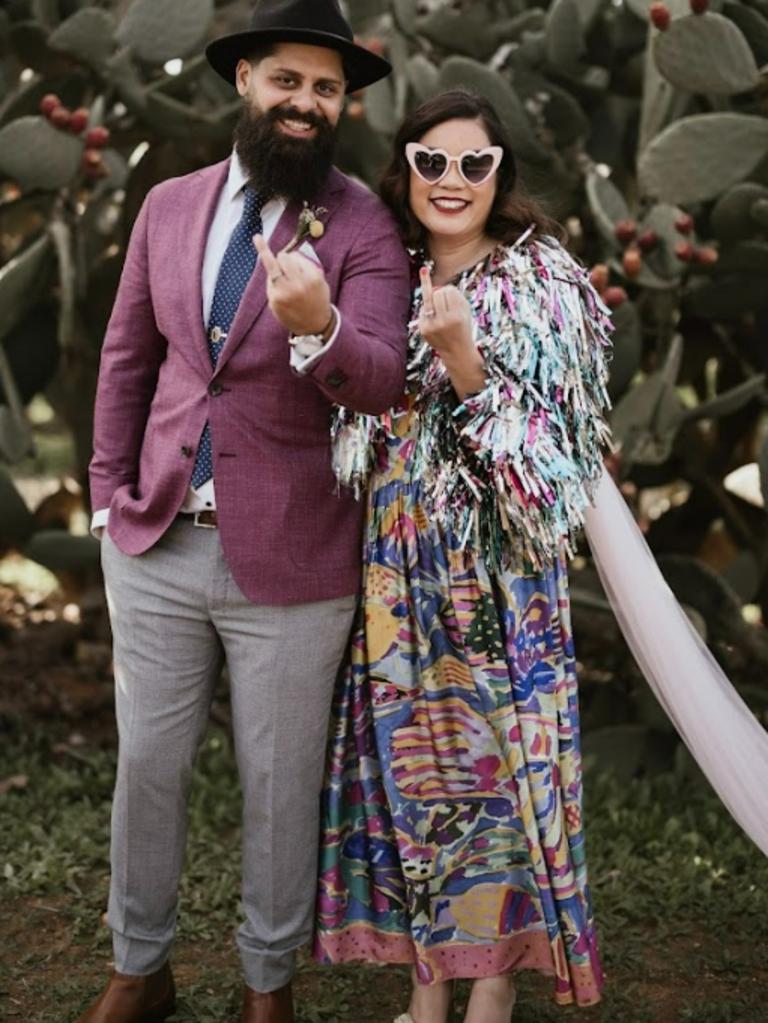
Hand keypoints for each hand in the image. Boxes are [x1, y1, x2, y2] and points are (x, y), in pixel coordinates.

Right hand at [254, 235, 332, 335]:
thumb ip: (271, 284)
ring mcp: (305, 282)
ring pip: (293, 256)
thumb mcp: (275, 304)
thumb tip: (272, 261)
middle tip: (286, 271)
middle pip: (282, 257)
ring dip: (291, 260)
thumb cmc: (292, 313)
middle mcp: (291, 287)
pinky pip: (305, 261)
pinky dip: (302, 264)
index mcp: (278, 295)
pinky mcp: (317, 278)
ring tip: (295, 273)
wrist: (315, 325)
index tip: (257, 237)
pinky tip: (305, 276)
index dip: (263, 249)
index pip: (270, 266)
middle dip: (281, 260)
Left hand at [419, 266, 484, 398]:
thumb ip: (452, 293)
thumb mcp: (465, 309)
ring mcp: (432, 326)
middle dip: (441, 294)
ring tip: (439, 308)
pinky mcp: (423, 330)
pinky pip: (423, 310)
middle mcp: (445, 321)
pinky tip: (435, 319)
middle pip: (437, 292)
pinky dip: (429, 310)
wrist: (457, 351)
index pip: (448, 290)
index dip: (450, 292)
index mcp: (458, 316)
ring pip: (428, 299)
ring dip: (433, 299)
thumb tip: (427, 277)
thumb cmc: (462, 325)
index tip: (453, 298)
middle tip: (446, 304)